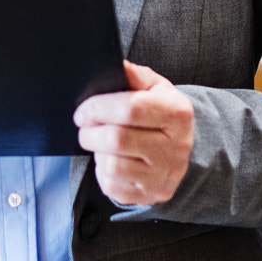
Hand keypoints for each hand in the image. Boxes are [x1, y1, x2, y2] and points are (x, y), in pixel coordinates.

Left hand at [74, 61, 194, 205]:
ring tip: (100, 144)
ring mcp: (165, 174)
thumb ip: (134, 75)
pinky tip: (110, 161)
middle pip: (117, 139)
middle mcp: (176, 146)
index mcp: (177, 113)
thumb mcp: (154, 87)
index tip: (83, 111)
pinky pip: (112, 186)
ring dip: (96, 153)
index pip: (130, 109)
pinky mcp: (153, 194)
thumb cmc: (159, 112)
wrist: (179, 148)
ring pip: (112, 165)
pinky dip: (103, 173)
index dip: (98, 108)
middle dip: (90, 132)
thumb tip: (115, 65)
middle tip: (85, 128)